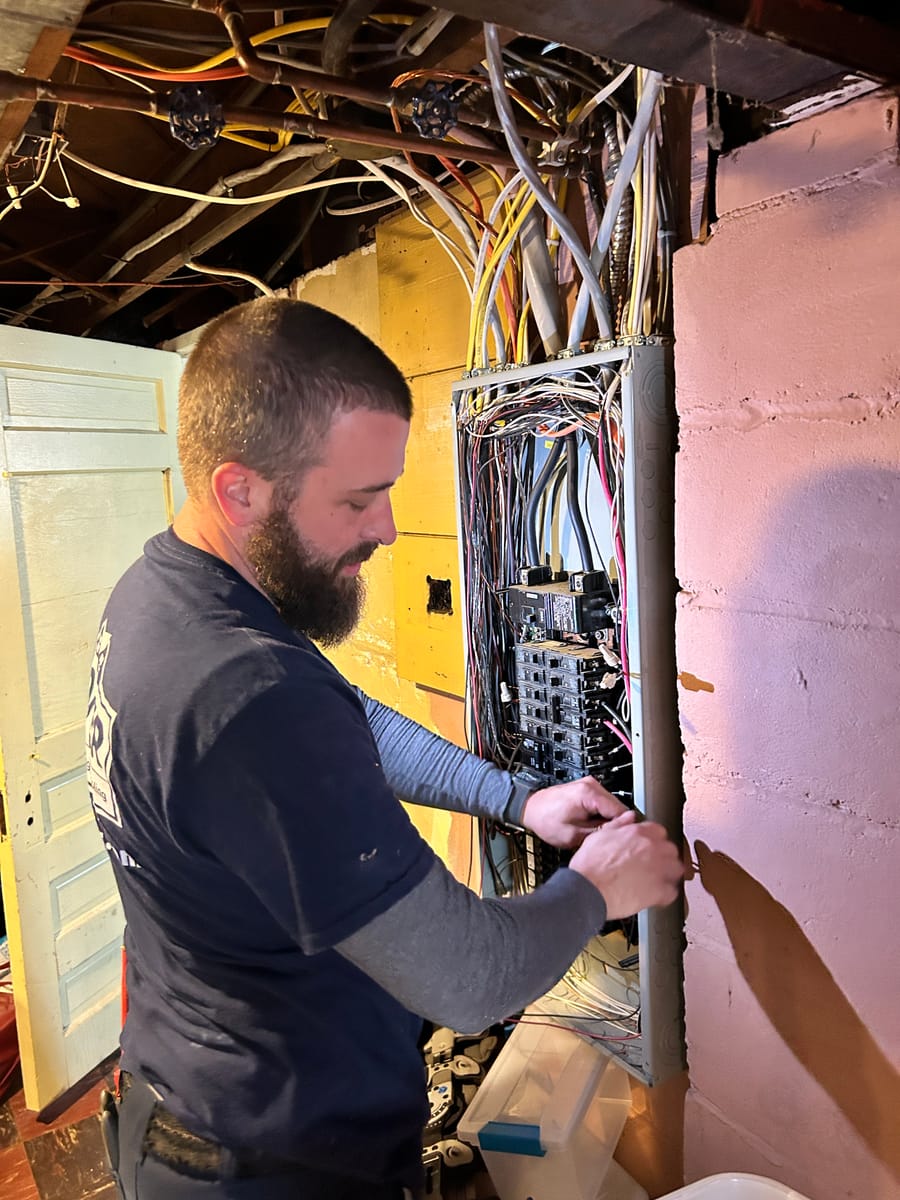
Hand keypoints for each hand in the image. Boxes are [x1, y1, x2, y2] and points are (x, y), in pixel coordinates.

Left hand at [520, 776, 627, 849]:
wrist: (532, 809)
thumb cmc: (546, 821)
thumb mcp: (575, 834)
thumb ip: (602, 830)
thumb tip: (625, 827)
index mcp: (589, 794)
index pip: (621, 811)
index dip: (622, 828)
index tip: (617, 840)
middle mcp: (592, 785)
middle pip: (618, 807)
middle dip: (614, 824)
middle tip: (602, 838)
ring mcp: (590, 784)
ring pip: (613, 806)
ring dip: (608, 820)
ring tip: (594, 831)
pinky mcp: (588, 788)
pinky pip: (604, 803)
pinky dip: (601, 815)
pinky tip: (591, 824)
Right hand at [568, 811, 683, 917]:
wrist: (587, 889)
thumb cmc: (590, 866)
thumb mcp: (599, 836)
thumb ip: (618, 825)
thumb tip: (628, 818)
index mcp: (639, 833)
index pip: (659, 831)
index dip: (652, 840)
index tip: (648, 846)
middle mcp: (653, 848)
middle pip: (670, 849)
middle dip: (663, 857)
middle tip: (651, 864)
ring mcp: (659, 870)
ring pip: (676, 869)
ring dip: (668, 874)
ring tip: (656, 881)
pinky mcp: (660, 891)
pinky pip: (672, 892)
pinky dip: (666, 895)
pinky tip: (656, 896)